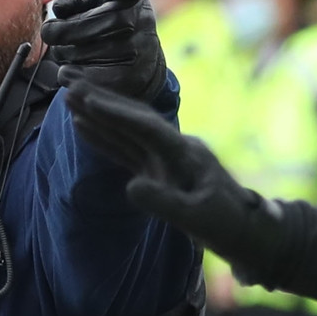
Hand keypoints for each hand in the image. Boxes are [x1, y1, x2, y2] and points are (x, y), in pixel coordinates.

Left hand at [42, 0, 166, 100]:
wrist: (144, 66)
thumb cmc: (114, 26)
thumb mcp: (104, 2)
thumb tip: (59, 10)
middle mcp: (137, 23)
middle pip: (77, 26)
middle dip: (58, 31)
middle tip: (54, 32)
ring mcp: (133, 53)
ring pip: (71, 53)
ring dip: (63, 53)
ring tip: (76, 51)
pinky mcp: (123, 80)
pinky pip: (75, 75)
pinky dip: (68, 73)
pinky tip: (80, 69)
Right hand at [62, 78, 286, 280]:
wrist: (247, 231)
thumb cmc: (226, 225)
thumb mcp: (197, 219)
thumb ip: (165, 203)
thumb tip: (130, 187)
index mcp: (186, 154)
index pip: (147, 128)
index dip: (118, 114)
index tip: (88, 101)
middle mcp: (175, 148)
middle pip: (135, 119)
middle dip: (103, 103)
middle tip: (70, 84)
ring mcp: (167, 158)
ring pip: (128, 131)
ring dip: (100, 115)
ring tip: (69, 98)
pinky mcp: (160, 170)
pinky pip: (128, 149)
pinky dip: (106, 138)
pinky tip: (84, 127)